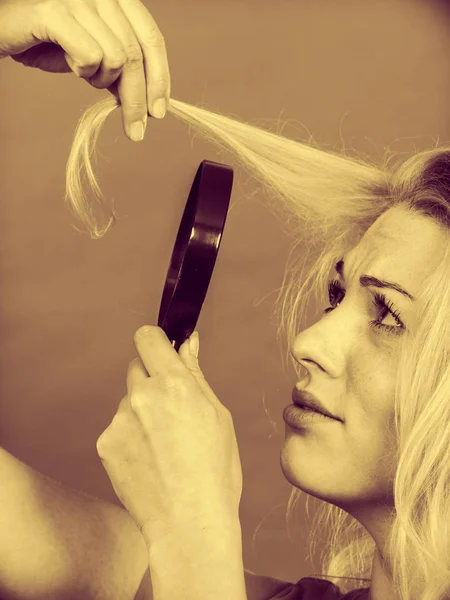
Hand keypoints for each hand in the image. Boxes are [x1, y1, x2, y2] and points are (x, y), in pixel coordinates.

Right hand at [0, 0, 170, 139]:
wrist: (2, 29)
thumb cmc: (46, 41)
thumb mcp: (93, 55)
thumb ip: (122, 68)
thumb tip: (150, 100)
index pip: (152, 39)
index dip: (160, 78)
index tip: (158, 112)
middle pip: (137, 55)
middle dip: (137, 100)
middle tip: (136, 131)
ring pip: (117, 58)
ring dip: (101, 79)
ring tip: (82, 73)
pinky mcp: (54, 11)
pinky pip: (90, 55)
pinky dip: (83, 69)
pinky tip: (69, 62)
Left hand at [96, 326, 242, 545]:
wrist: (189, 523)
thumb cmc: (214, 473)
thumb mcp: (218, 416)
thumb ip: (195, 375)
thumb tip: (188, 344)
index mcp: (174, 384)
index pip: (147, 337)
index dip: (156, 340)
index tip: (163, 350)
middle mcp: (142, 396)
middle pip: (137, 367)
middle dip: (152, 379)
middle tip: (172, 410)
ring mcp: (119, 421)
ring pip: (128, 400)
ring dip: (142, 411)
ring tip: (164, 445)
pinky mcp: (105, 444)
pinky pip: (118, 427)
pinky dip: (131, 436)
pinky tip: (150, 459)